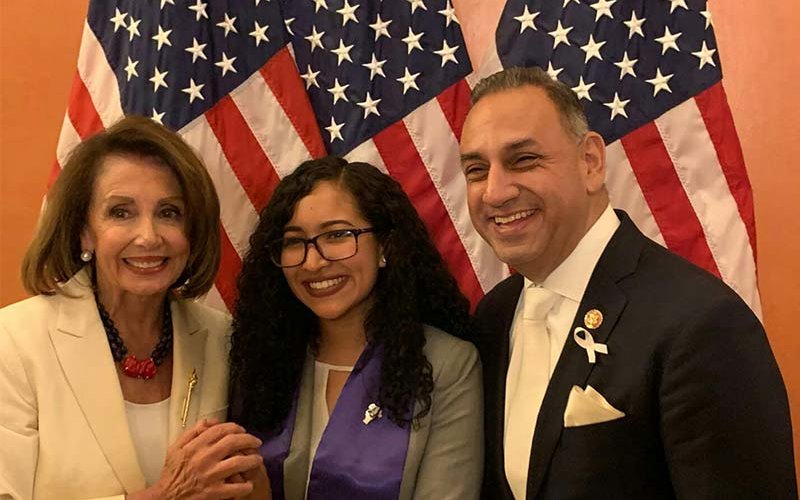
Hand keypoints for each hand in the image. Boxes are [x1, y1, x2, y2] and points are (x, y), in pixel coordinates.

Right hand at [130, 419, 263, 499]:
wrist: (165, 498)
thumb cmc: (172, 474)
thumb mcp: (175, 448)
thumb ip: (191, 433)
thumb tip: (208, 421)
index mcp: (195, 446)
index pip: (220, 430)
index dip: (235, 427)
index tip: (242, 430)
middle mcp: (204, 458)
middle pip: (233, 442)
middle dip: (249, 440)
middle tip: (256, 442)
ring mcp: (210, 475)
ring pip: (238, 462)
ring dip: (252, 460)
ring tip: (258, 460)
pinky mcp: (213, 492)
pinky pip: (235, 487)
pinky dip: (245, 485)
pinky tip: (249, 484)